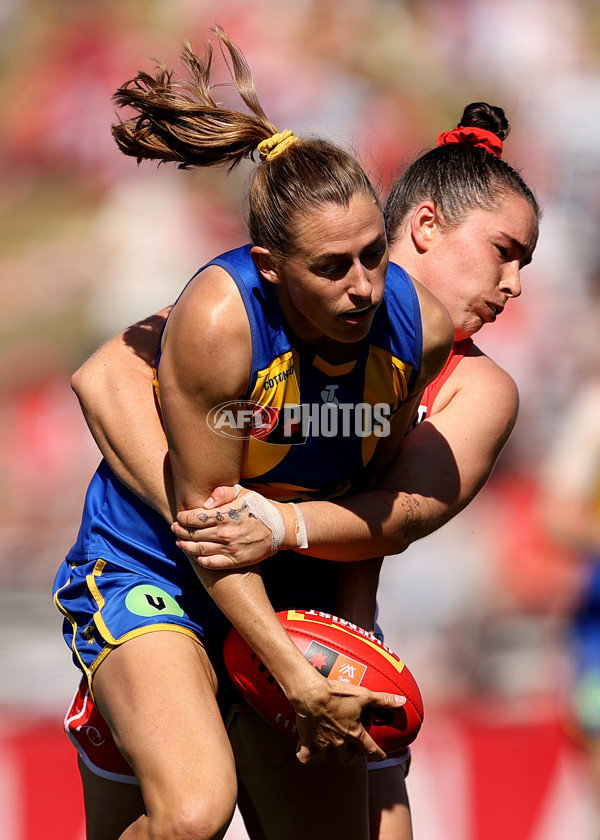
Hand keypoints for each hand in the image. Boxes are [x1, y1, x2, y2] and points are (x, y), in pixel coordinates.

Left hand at [172, 485, 274, 568]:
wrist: (280, 527)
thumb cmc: (260, 508)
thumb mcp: (243, 493)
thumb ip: (223, 493)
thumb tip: (205, 502)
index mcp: (225, 515)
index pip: (195, 518)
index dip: (183, 518)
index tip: (179, 517)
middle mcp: (225, 533)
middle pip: (194, 534)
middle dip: (180, 531)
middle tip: (174, 529)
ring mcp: (230, 549)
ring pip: (199, 550)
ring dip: (186, 546)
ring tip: (179, 543)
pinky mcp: (236, 561)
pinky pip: (212, 563)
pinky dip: (201, 560)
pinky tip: (196, 556)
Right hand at [291, 677, 405, 765]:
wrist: (311, 694)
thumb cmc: (337, 694)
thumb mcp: (363, 694)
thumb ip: (383, 699)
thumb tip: (402, 701)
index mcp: (354, 733)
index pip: (371, 749)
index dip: (378, 754)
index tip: (381, 756)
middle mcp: (339, 742)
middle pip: (347, 759)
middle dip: (350, 756)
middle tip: (349, 748)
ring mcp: (322, 744)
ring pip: (326, 760)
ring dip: (327, 756)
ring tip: (327, 748)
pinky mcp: (307, 742)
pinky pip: (305, 757)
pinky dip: (305, 755)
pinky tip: (305, 751)